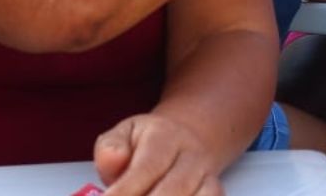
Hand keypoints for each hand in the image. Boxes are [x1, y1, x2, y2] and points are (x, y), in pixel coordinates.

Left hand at [94, 113, 223, 195]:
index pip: (148, 166)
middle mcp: (191, 154)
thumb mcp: (123, 136)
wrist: (182, 141)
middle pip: (175, 188)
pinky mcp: (215, 191)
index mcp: (164, 135)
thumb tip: (114, 159)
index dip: (126, 190)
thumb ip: (110, 149)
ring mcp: (207, 175)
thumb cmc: (145, 146)